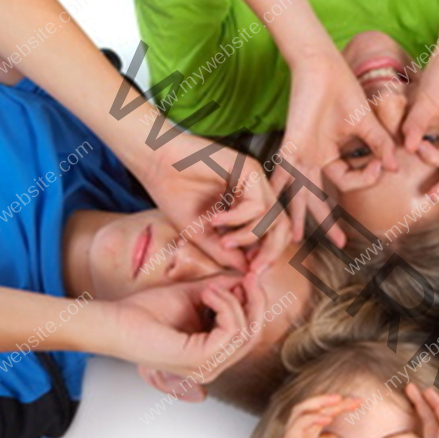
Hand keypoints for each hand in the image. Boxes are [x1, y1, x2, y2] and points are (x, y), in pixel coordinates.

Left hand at [106, 272, 266, 382]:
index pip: (250, 334)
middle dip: (256, 301)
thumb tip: (247, 279)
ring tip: (210, 287)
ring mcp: (206, 368)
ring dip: (233, 300)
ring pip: (246, 332)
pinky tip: (207, 293)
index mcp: (212, 356)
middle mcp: (212, 367)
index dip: (254, 304)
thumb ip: (222, 291)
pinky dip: (224, 305)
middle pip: (254, 335)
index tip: (249, 277)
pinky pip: (231, 331)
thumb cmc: (145, 312)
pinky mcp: (199, 360)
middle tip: (249, 276)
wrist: (116, 321)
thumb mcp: (194, 295)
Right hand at [139, 132, 288, 271]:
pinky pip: (257, 206)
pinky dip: (237, 219)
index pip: (273, 234)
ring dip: (249, 237)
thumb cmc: (174, 194)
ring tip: (223, 241)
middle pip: (283, 227)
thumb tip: (248, 271)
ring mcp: (256, 179)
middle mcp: (257, 191)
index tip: (251, 274)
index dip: (267, 256)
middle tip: (253, 269)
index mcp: (250, 204)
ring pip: (273, 218)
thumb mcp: (202, 233)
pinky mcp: (249, 169)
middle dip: (271, 252)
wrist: (155, 163)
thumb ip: (225, 252)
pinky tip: (215, 219)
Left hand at [281, 47, 398, 237]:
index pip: (349, 180)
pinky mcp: (291, 144)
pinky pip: (282, 171)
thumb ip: (379, 146)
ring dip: (298, 216)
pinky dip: (277, 187)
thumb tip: (396, 166)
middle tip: (341, 243)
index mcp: (331, 155)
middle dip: (329, 222)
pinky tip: (270, 205)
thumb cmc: (343, 90)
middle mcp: (314, 159)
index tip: (382, 164)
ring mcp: (301, 154)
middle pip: (320, 197)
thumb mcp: (366, 124)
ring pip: (300, 191)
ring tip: (294, 239)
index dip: (368, 177)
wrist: (322, 66)